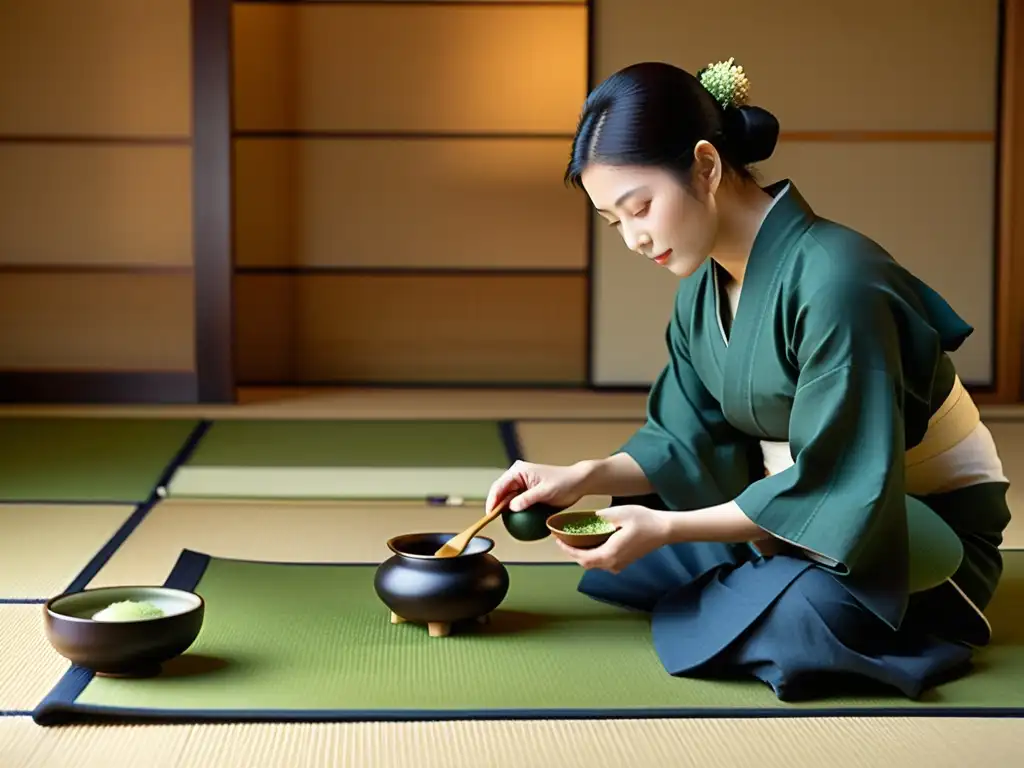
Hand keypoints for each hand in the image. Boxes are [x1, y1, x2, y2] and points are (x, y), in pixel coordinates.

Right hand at [485, 460, 589, 513]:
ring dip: (503, 508)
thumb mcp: (545, 492)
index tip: (490, 514)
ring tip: (499, 521)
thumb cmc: (564, 483)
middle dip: (495, 505)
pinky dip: (513, 510)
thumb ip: (527, 499)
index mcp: (518, 471)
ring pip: (506, 497)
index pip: (499, 486)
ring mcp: (521, 483)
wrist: (578, 482)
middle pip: (500, 491)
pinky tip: (512, 521)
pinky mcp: (527, 491)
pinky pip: (516, 501)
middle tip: (492, 520)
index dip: (492, 501)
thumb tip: (511, 507)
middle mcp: (517, 475)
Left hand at [555, 505, 669, 573]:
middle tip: (563, 537)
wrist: (664, 530)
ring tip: (574, 538)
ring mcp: (619, 565)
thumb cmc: (644, 521)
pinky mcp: (624, 562)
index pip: (582, 558)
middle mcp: (613, 564)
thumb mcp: (619, 513)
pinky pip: (603, 560)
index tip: (558, 539)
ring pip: (595, 563)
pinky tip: (591, 540)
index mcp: (609, 554)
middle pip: (586, 562)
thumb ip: (600, 518)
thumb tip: (586, 519)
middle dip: (573, 551)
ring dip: (583, 552)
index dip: (567, 550)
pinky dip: (593, 552)